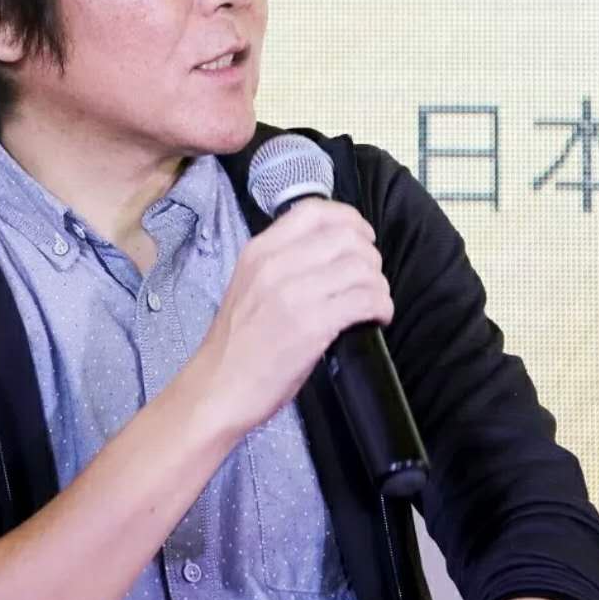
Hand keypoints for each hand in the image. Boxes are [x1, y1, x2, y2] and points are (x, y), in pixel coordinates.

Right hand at [189, 198, 392, 436]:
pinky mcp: (312, 325)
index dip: (349, 219)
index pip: (315, 211)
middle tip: (370, 279)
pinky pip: (365, 300)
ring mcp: (294, 294)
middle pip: (346, 237)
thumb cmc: (237, 344)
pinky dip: (381, 307)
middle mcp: (275, 264)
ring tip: (375, 303)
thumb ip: (282, 262)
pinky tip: (377, 318)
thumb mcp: (249, 285)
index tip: (362, 238)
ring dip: (378, 286)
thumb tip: (332, 253)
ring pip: (361, 268)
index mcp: (259, 251)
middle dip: (370, 258)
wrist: (217, 388)